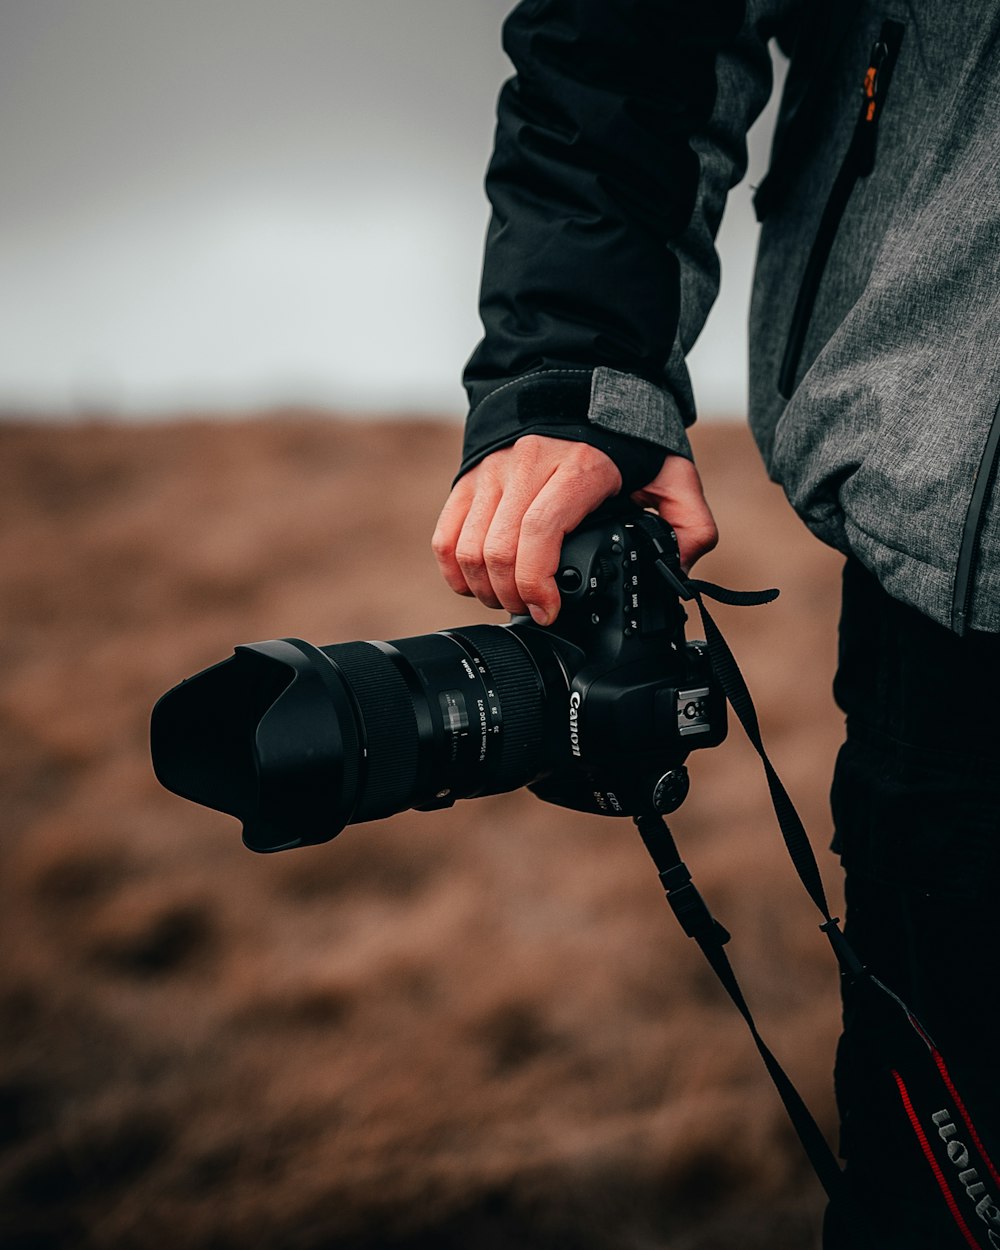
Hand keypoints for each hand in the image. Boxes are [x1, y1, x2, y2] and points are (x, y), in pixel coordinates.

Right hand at [432, 435, 716, 624]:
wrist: (577, 380)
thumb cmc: (622, 435)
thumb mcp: (671, 472)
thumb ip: (690, 522)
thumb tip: (682, 569)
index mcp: (577, 469)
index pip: (540, 531)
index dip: (537, 581)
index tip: (549, 610)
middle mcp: (526, 468)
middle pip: (498, 550)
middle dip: (513, 597)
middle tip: (534, 612)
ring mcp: (492, 473)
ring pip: (468, 547)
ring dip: (485, 589)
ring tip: (510, 602)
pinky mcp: (469, 479)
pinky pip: (446, 536)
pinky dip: (455, 570)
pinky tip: (477, 585)